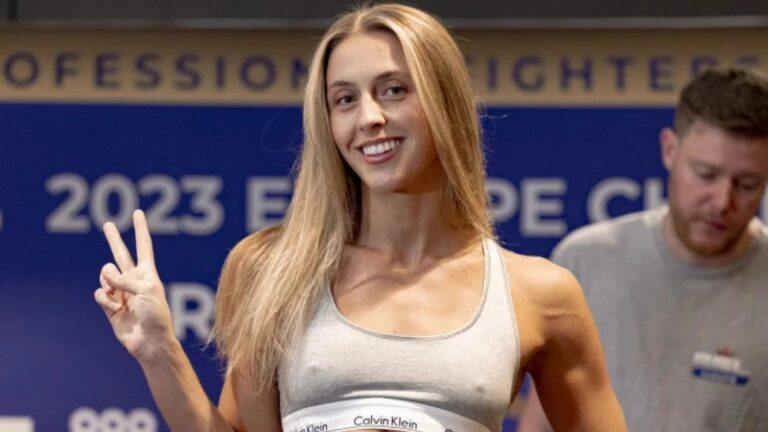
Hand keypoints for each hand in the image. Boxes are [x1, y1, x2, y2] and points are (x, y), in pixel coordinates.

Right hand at [94, 209, 175, 362]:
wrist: (150, 342)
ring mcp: (121, 292)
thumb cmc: (156, 315)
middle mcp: (134, 279)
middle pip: (121, 254)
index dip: (140, 229)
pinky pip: (100, 294)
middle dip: (114, 239)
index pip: (143, 245)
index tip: (138, 213)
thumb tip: (105, 274)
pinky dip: (105, 299)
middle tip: (108, 224)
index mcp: (148, 273)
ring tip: (118, 296)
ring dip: (108, 283)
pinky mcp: (110, 306)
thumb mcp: (146, 290)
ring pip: (105, 276)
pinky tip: (115, 308)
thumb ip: (124, 278)